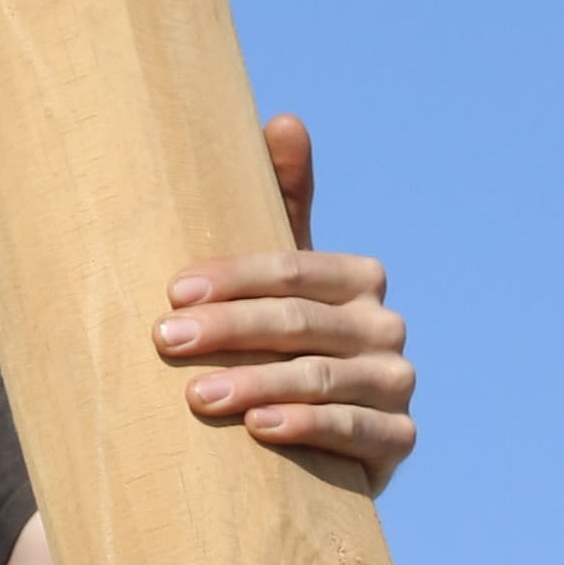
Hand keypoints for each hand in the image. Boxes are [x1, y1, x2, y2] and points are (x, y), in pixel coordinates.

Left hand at [151, 113, 415, 485]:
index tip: (172, 293)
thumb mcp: (278, 280)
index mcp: (359, 278)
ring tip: (196, 395)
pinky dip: (306, 426)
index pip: (292, 270)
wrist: (310, 445)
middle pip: (300, 322)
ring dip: (256, 383)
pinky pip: (354, 430)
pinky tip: (259, 429)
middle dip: (229, 330)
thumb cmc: (280, 347)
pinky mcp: (399, 439)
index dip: (232, 279)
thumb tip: (285, 119)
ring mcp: (397, 383)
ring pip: (322, 377)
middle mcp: (386, 326)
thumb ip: (281, 204)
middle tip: (164, 341)